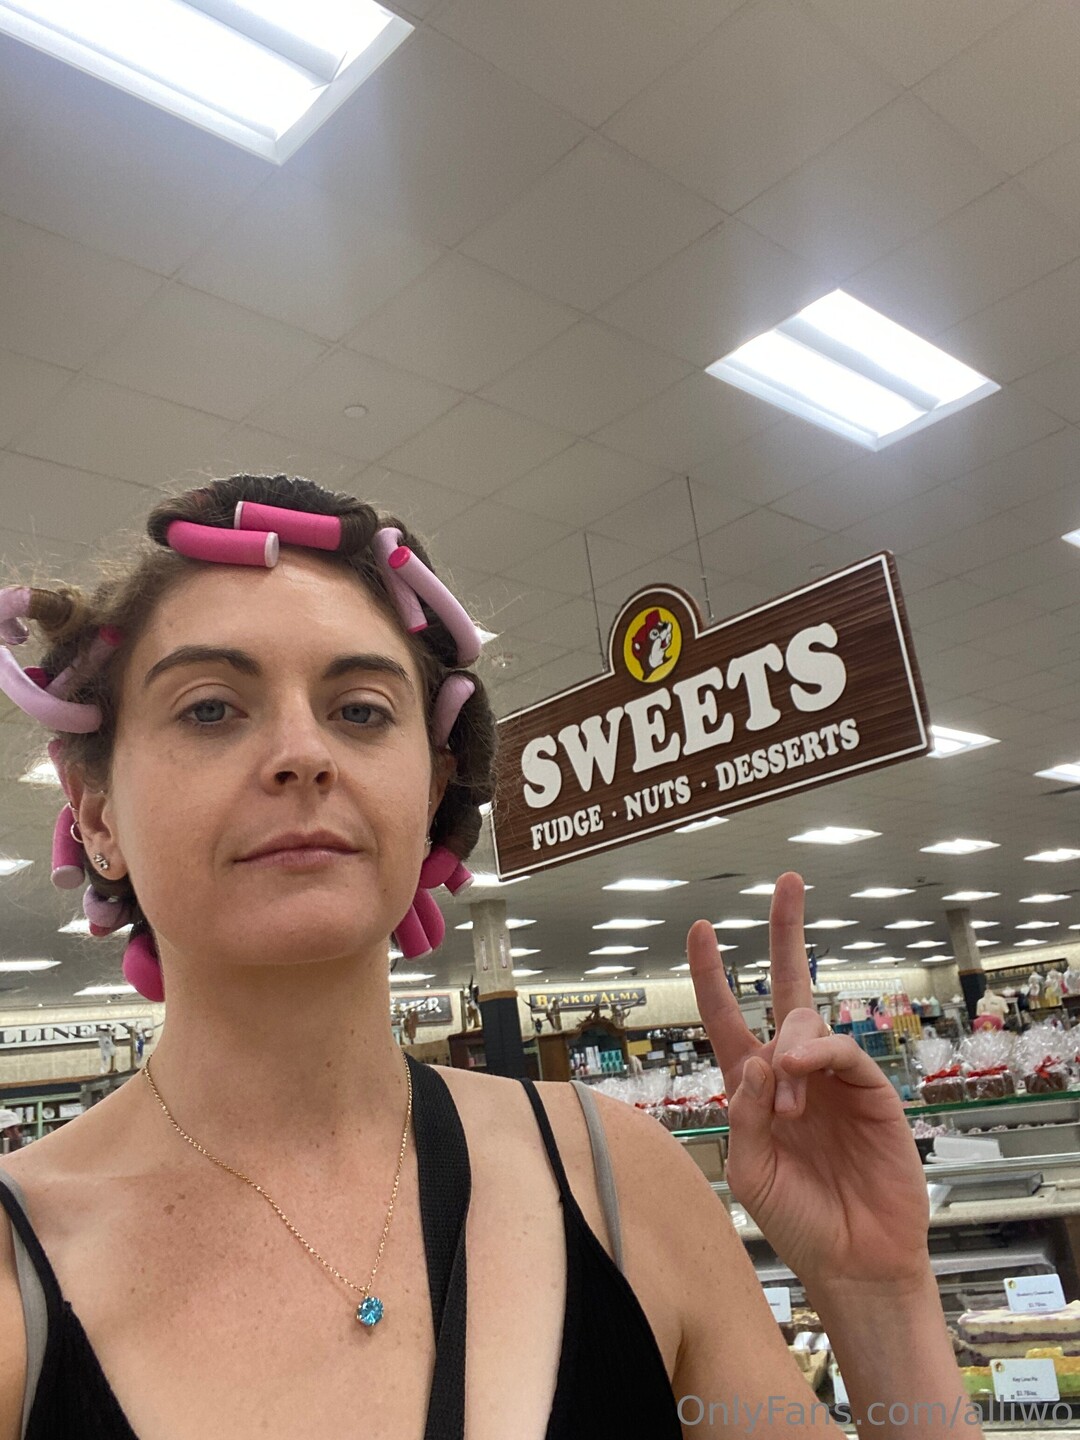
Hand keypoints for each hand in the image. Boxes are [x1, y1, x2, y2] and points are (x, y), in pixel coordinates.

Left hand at [687, 872, 929, 1296]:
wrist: (853, 1260)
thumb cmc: (797, 1218)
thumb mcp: (749, 1171)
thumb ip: (743, 1116)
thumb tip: (755, 1060)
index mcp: (754, 1085)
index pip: (728, 1016)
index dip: (713, 974)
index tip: (701, 929)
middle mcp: (792, 1071)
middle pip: (787, 988)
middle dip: (785, 932)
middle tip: (787, 882)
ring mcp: (832, 1077)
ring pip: (806, 1022)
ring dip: (789, 1053)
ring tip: (788, 1109)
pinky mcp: (869, 1090)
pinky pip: (842, 1051)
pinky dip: (817, 1054)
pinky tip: (801, 1073)